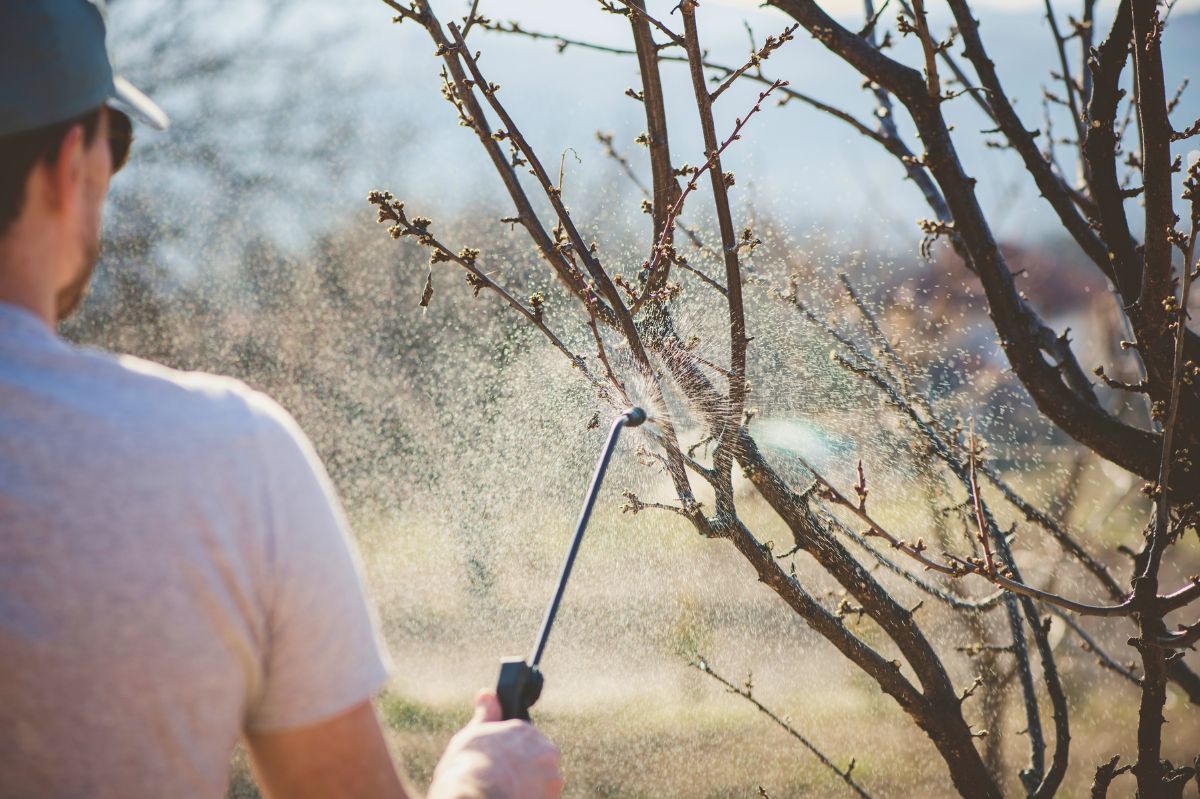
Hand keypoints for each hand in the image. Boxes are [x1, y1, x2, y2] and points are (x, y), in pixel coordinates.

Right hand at [426, 691, 562, 798]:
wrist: (476, 795)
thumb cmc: (469, 765)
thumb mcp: (472, 735)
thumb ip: (486, 715)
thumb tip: (487, 694)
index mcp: (524, 730)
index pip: (525, 741)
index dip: (511, 756)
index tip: (500, 766)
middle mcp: (544, 749)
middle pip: (538, 761)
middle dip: (525, 771)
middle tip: (504, 781)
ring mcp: (552, 775)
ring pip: (543, 782)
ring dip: (531, 787)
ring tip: (508, 792)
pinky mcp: (554, 796)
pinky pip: (544, 797)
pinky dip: (533, 798)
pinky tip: (514, 798)